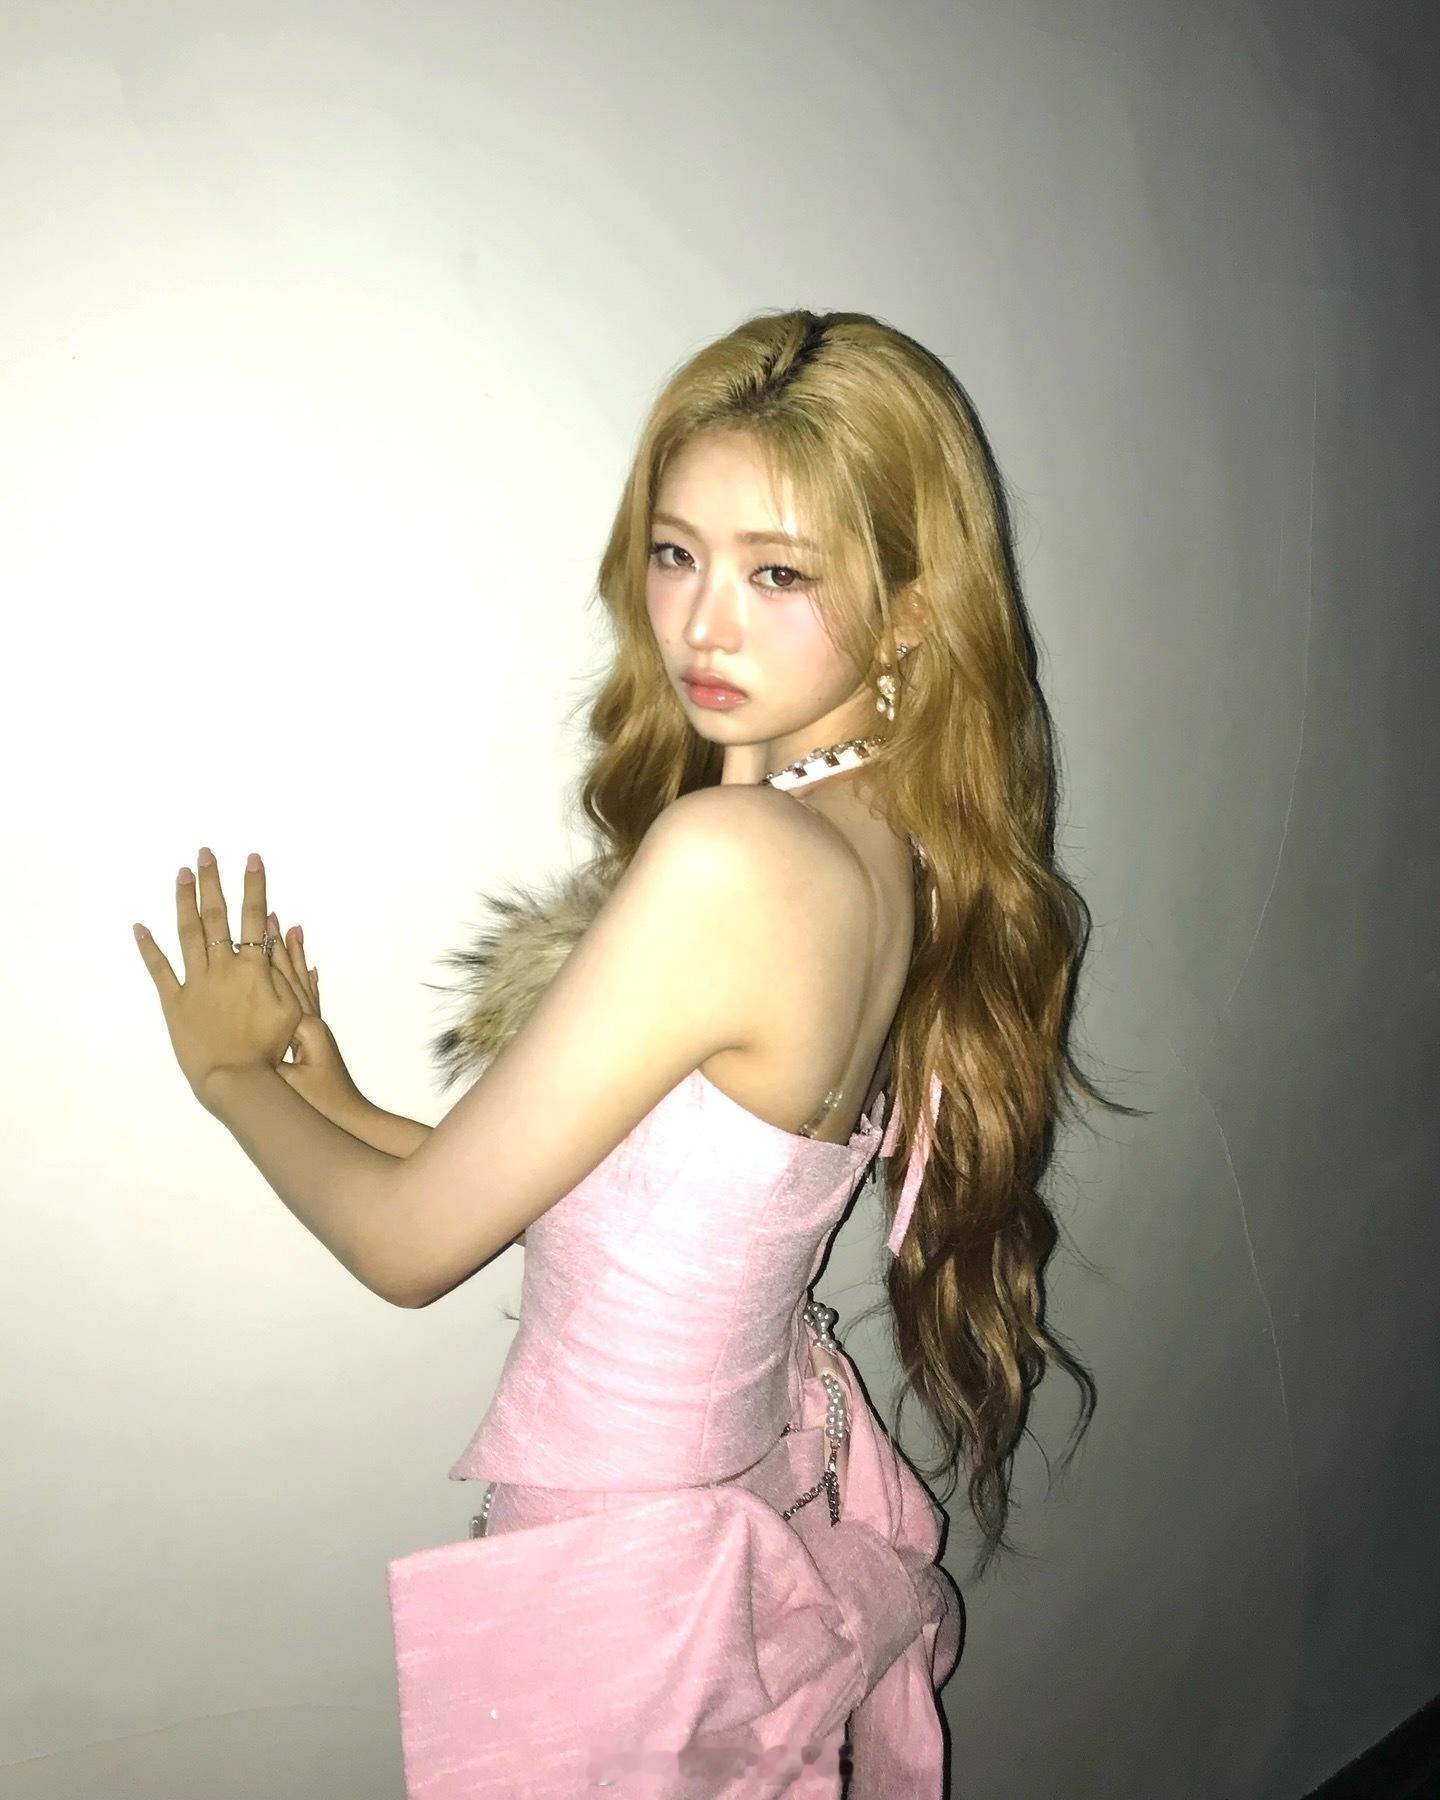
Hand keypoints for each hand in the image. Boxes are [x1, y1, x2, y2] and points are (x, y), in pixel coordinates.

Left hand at [134, 848, 301, 1108]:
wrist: (235, 1078)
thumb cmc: (270, 1048)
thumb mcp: (293, 1008)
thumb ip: (283, 969)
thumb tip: (278, 933)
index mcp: (252, 968)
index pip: (253, 916)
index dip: (254, 885)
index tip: (251, 859)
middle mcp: (222, 967)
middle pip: (216, 916)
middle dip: (212, 881)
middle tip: (206, 853)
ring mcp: (195, 983)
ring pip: (188, 934)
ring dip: (184, 901)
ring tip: (182, 874)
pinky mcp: (175, 1002)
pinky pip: (159, 970)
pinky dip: (149, 948)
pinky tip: (140, 927)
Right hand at [265, 917, 365, 1119]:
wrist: (349, 1122)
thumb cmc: (318, 1106)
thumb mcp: (288, 1081)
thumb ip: (273, 1054)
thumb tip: (258, 1030)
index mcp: (301, 1027)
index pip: (279, 984)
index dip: (268, 955)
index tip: (260, 924)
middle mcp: (309, 1022)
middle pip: (291, 977)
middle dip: (278, 947)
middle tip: (272, 914)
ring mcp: (314, 1031)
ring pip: (301, 986)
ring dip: (293, 958)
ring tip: (291, 929)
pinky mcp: (316, 1043)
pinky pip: (310, 1006)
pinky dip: (307, 985)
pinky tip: (310, 970)